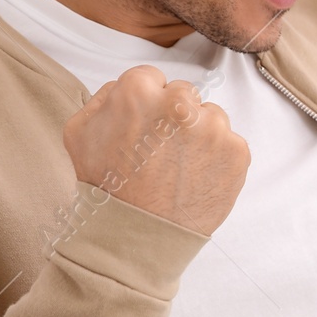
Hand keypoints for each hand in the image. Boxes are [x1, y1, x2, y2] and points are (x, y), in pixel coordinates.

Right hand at [63, 66, 249, 236]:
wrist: (135, 237)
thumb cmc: (105, 187)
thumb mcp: (80, 131)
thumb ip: (105, 96)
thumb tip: (129, 85)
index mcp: (139, 90)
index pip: (152, 79)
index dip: (146, 105)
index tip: (143, 129)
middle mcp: (180, 103)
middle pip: (184, 95)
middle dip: (174, 117)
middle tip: (160, 152)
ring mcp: (213, 128)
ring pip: (210, 117)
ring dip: (199, 136)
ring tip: (177, 169)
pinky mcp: (237, 152)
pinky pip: (230, 143)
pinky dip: (217, 158)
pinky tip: (196, 178)